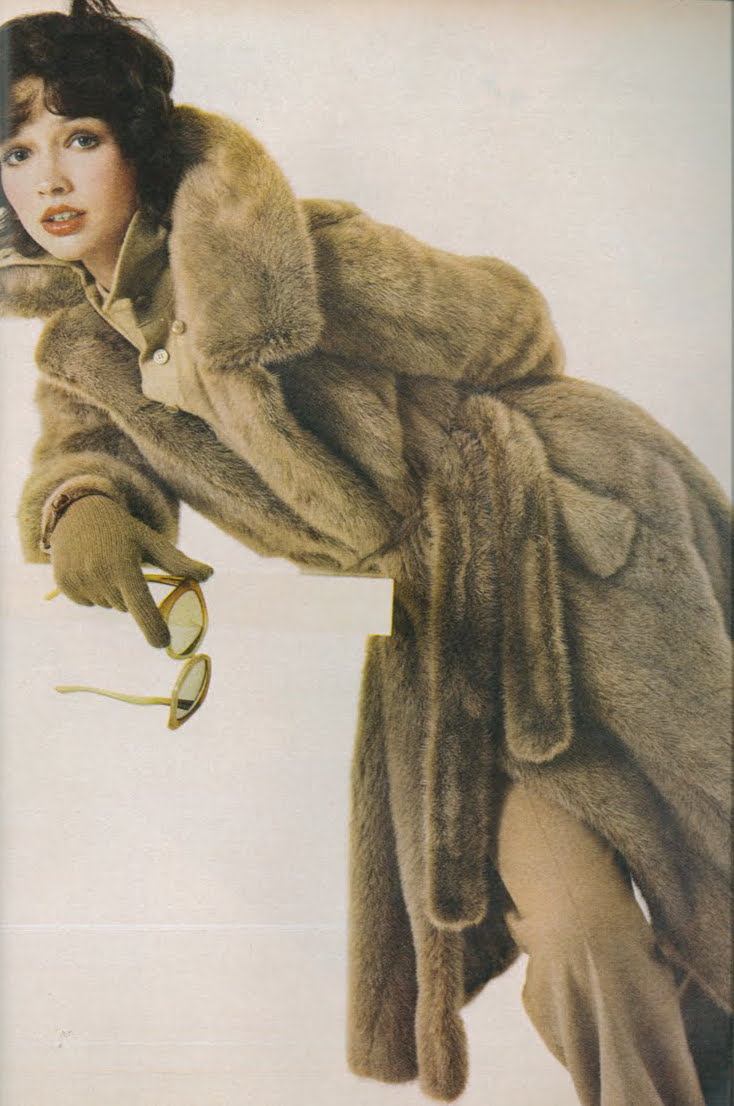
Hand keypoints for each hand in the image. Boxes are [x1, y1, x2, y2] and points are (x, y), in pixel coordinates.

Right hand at [50, 495, 212, 646]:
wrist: (79, 512)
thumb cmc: (123, 529)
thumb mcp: (151, 542)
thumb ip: (178, 562)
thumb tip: (209, 575)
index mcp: (124, 566)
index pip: (141, 606)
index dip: (153, 627)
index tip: (163, 643)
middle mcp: (99, 575)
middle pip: (125, 607)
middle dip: (128, 593)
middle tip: (121, 564)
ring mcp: (79, 580)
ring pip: (107, 605)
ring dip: (110, 592)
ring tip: (104, 563)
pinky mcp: (63, 584)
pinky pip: (87, 602)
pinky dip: (92, 591)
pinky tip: (88, 567)